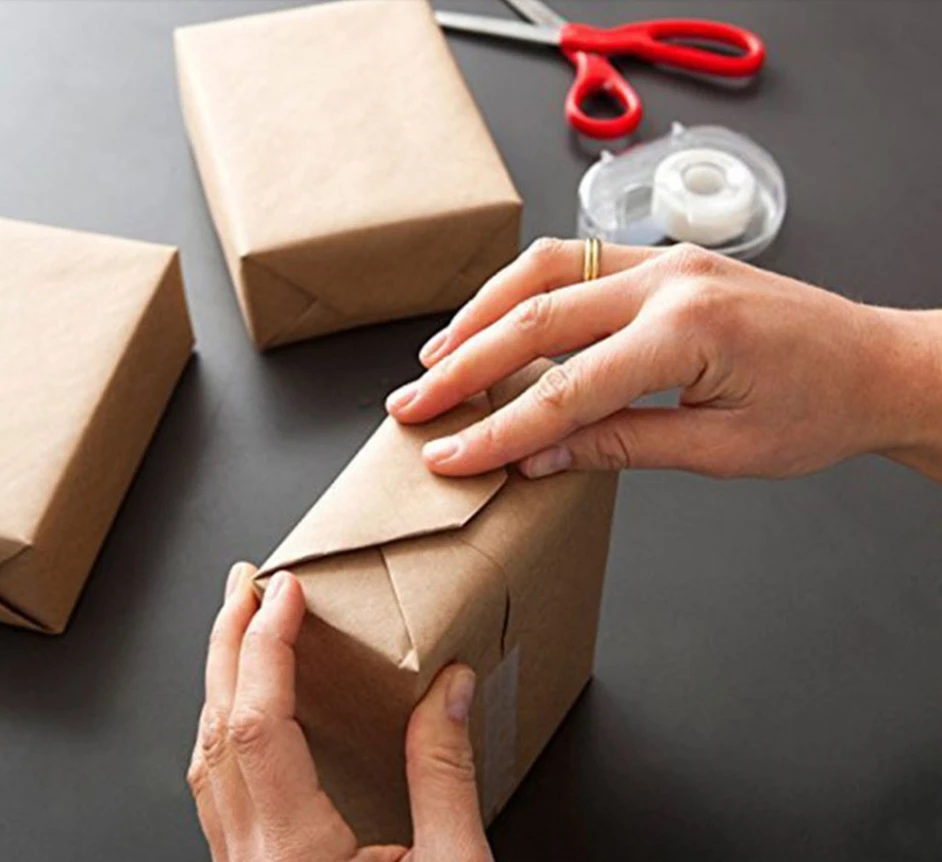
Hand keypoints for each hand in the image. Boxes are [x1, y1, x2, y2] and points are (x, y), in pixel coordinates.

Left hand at [188, 564, 492, 861]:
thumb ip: (446, 774)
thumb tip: (450, 686)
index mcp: (297, 860)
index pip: (259, 726)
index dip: (266, 647)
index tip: (285, 593)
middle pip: (216, 731)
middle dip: (226, 644)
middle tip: (245, 584)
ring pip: (206, 759)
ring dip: (221, 682)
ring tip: (241, 627)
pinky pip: (219, 786)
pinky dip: (228, 726)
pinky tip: (248, 706)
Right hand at [386, 239, 941, 480]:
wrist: (875, 364)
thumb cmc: (818, 409)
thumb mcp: (720, 450)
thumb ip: (621, 445)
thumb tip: (539, 458)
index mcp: (688, 332)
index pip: (568, 390)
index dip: (500, 429)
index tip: (451, 455)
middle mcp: (669, 280)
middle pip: (537, 318)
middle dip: (465, 366)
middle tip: (413, 403)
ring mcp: (665, 260)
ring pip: (546, 272)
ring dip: (482, 314)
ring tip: (437, 356)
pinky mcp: (664, 260)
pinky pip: (576, 262)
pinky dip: (523, 290)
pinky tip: (496, 317)